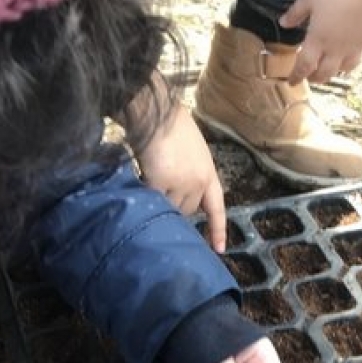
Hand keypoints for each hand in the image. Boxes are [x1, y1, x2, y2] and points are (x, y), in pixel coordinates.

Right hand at [135, 101, 227, 251]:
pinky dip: (145, 191)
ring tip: (153, 175)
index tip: (218, 249)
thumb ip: (192, 174)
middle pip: (187, 210)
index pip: (216, 207)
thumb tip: (181, 194)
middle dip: (176, 204)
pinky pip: (151, 198)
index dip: (217, 229)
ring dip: (159, 198)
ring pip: (168, 207)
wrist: (158, 114)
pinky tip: (143, 174)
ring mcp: (180, 184)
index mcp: (209, 173)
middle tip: (163, 184)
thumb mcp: (193, 152)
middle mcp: (198, 182)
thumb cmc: (172, 126)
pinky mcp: (160, 182)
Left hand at [279, 0, 361, 84]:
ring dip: (338, 70)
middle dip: (316, 78)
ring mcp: (356, 46)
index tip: (291, 82)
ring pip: (347, 67)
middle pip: (325, 72)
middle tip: (311, 77)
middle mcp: (337, 48)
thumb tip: (283, 23)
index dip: (296, 76)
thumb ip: (296, 13)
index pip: (304, 65)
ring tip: (334, 68)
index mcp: (318, 39)